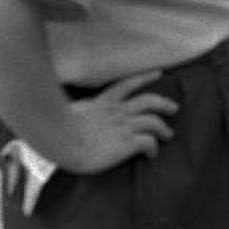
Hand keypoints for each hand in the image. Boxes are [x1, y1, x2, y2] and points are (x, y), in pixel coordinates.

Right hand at [59, 72, 178, 170]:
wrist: (61, 140)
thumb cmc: (55, 130)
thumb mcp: (64, 112)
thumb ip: (72, 112)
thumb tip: (62, 116)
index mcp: (101, 103)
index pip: (126, 85)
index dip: (144, 78)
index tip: (158, 73)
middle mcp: (116, 111)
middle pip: (148, 101)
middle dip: (163, 103)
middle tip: (174, 107)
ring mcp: (123, 126)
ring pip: (153, 121)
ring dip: (163, 127)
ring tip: (168, 134)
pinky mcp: (127, 142)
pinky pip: (148, 142)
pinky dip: (153, 147)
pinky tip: (152, 154)